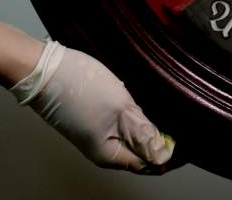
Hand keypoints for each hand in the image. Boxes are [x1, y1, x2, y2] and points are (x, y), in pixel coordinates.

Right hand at [10, 40, 173, 170]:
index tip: (188, 136)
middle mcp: (102, 149)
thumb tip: (163, 156)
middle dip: (160, 139)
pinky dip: (133, 116)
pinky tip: (141, 102)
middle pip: (140, 151)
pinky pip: (119, 124)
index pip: (150, 163)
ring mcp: (95, 133)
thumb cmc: (79, 88)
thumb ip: (143, 134)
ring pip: (131, 136)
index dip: (170, 152)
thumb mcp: (120, 109)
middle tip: (179, 118)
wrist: (43, 69)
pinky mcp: (91, 118)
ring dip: (147, 126)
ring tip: (163, 108)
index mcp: (110, 155)